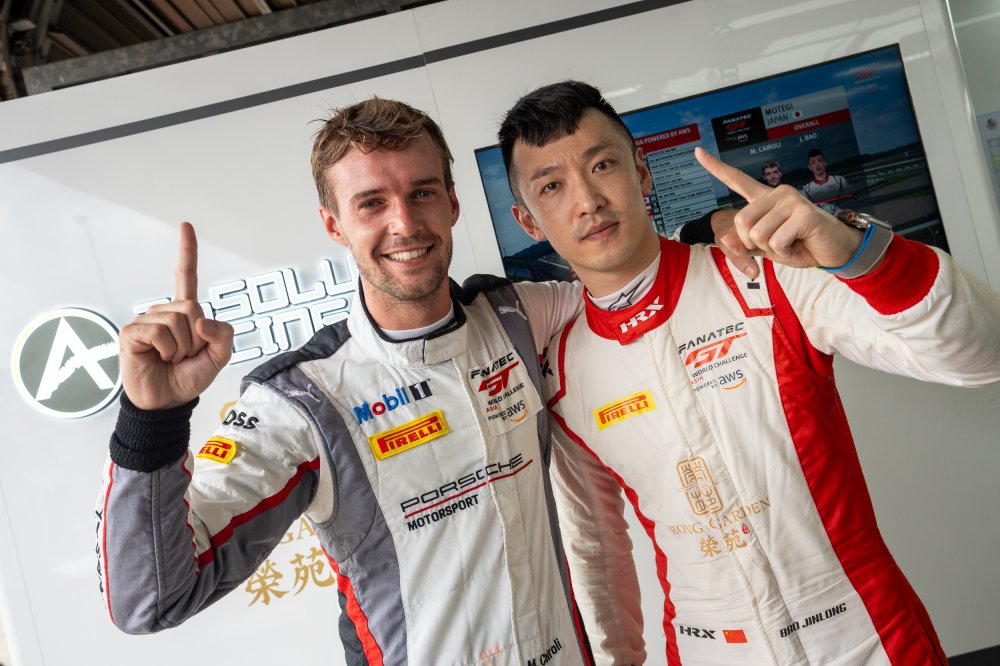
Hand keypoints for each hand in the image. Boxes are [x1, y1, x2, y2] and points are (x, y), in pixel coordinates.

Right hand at [119, 222, 233, 409]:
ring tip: (171, 359)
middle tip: (185, 355)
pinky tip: (158, 357)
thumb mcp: (219, 357)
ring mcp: (146, 320)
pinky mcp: (131, 332)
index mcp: (185, 313)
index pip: (185, 276)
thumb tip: (202, 321)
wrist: (167, 401)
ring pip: (178, 321)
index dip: (187, 251)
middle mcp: (164, 311)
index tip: (185, 225)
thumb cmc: (189, 377)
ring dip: (183, 347)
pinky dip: (167, 349)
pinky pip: (159, 332)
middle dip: (197, 337)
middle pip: (192, 307)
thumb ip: (224, 335)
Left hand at [695, 148, 862, 272]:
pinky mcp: (803, 212)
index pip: (736, 180)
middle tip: (776, 244)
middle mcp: (777, 193)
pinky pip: (776, 241)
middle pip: (741, 222)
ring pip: (757, 234)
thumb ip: (745, 245)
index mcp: (764, 199)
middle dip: (753, 243)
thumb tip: (723, 238)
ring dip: (771, 249)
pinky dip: (785, 252)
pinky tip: (799, 245)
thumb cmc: (801, 246)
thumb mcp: (768, 249)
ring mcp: (791, 200)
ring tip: (791, 243)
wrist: (833, 251)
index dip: (715, 167)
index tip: (697, 152)